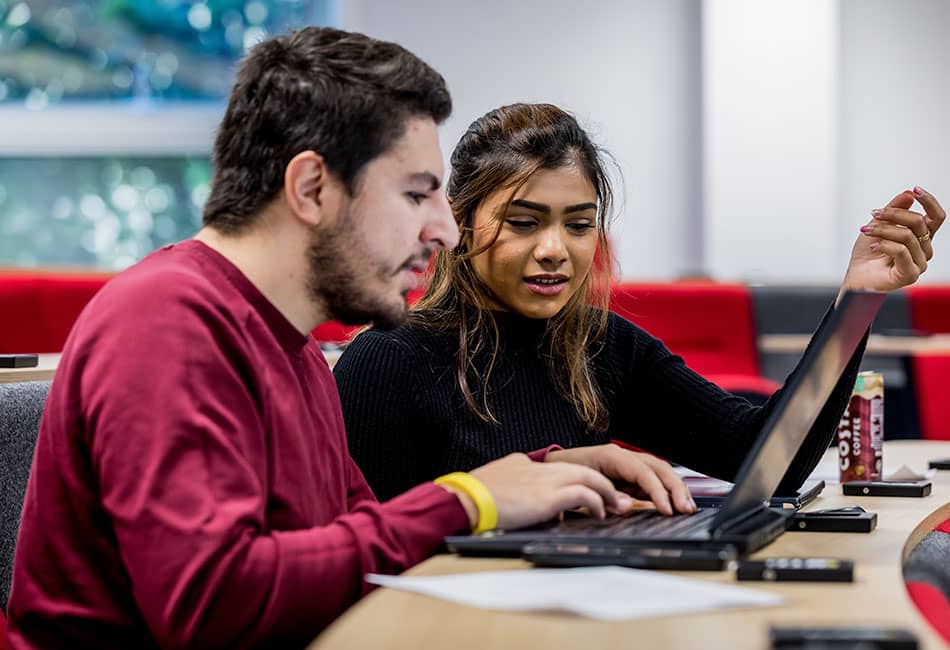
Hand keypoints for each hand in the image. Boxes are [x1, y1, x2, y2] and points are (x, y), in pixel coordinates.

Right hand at [454, 453, 633, 529]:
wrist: (464, 499)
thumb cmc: (471, 498)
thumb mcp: (494, 487)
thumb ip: (512, 490)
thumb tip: (523, 504)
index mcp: (522, 464)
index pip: (556, 470)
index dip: (573, 481)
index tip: (584, 494)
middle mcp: (537, 468)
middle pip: (580, 468)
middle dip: (601, 483)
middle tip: (615, 497)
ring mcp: (544, 480)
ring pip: (588, 477)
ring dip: (605, 492)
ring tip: (615, 506)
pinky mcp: (548, 496)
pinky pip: (583, 495)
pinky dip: (596, 503)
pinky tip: (599, 514)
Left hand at [546, 444, 695, 514]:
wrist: (553, 467)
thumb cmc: (565, 473)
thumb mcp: (580, 484)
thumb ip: (603, 495)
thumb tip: (628, 504)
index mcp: (611, 456)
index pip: (642, 471)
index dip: (657, 490)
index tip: (666, 508)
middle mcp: (624, 457)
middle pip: (658, 467)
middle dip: (674, 488)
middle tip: (685, 508)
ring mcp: (629, 465)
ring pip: (659, 472)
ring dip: (675, 489)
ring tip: (688, 507)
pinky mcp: (630, 475)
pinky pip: (653, 480)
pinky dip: (666, 492)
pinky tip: (676, 504)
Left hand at [840, 187, 944, 297]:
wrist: (855, 277)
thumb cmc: (867, 255)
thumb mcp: (878, 225)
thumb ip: (894, 210)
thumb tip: (908, 194)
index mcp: (921, 237)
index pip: (936, 217)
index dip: (929, 201)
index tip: (915, 190)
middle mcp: (924, 250)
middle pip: (919, 222)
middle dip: (894, 214)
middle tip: (874, 213)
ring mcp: (919, 263)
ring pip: (907, 236)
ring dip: (883, 230)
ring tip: (866, 231)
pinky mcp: (910, 275)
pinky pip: (902, 251)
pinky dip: (884, 245)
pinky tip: (874, 246)